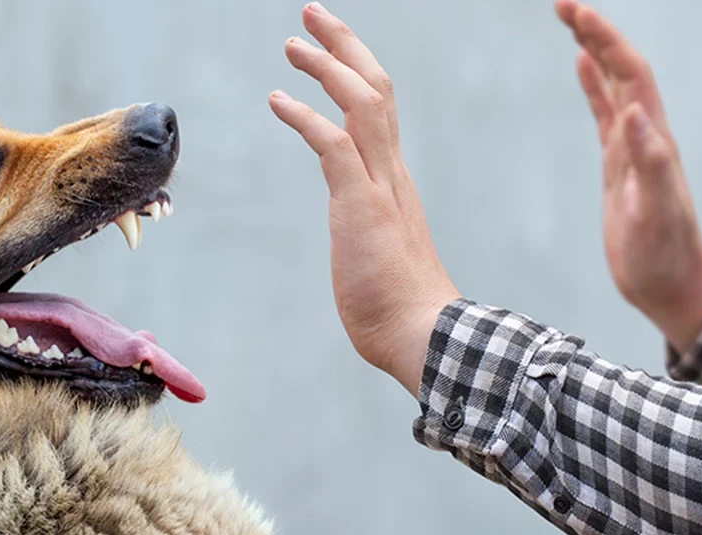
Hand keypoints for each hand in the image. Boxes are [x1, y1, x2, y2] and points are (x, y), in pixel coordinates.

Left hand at [269, 3, 458, 396]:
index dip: (354, 71)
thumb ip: (369, 233)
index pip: (380, 109)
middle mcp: (391, 173)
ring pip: (362, 103)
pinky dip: (305, 116)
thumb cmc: (400, 308)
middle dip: (344, 44)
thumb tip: (361, 242)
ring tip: (292, 42)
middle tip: (312, 13)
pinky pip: (333, 145)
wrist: (423, 336)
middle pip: (376, 87)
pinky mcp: (360, 205)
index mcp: (394, 180)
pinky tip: (278, 99)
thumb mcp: (378, 255)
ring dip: (326, 66)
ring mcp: (379, 186)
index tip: (330, 48)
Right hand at [556, 0, 701, 351]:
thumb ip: (650, 161)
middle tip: (562, 3)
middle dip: (595, 31)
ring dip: (594, 49)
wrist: (670, 284)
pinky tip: (580, 68)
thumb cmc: (664, 255)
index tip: (575, 11)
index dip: (605, 39)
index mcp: (653, 138)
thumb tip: (633, 110)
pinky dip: (592, 85)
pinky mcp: (619, 164)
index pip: (630, 73)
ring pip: (613, 84)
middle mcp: (645, 134)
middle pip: (621, 67)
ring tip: (570, 20)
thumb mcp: (656, 212)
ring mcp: (632, 147)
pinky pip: (604, 112)